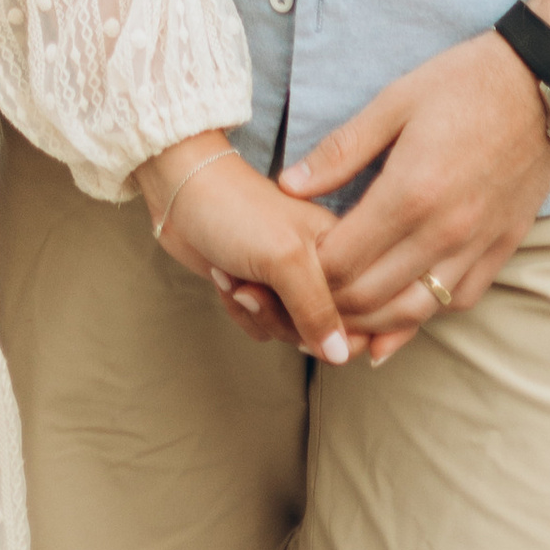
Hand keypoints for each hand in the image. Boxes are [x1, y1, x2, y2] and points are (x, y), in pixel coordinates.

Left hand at [137, 135, 360, 363]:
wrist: (181, 193)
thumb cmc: (237, 209)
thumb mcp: (285, 257)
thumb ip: (317, 308)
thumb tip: (340, 355)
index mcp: (346, 247)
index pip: (368, 312)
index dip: (337, 324)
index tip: (299, 306)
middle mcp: (327, 266)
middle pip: (328, 333)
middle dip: (286, 321)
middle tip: (260, 287)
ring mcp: (294, 280)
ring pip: (292, 335)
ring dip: (257, 313)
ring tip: (238, 276)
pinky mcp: (265, 290)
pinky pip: (265, 329)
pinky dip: (240, 311)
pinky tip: (226, 277)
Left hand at [280, 0, 549, 364]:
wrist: (544, 82)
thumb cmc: (465, 82)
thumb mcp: (395, 101)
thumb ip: (341, 150)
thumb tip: (290, 186)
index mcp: (410, 192)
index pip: (342, 261)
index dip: (307, 272)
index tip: (289, 263)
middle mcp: (444, 231)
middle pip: (371, 297)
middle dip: (329, 305)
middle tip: (303, 296)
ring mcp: (477, 245)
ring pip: (414, 312)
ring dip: (372, 323)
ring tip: (341, 319)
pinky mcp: (502, 248)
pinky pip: (456, 301)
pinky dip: (423, 315)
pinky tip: (398, 312)